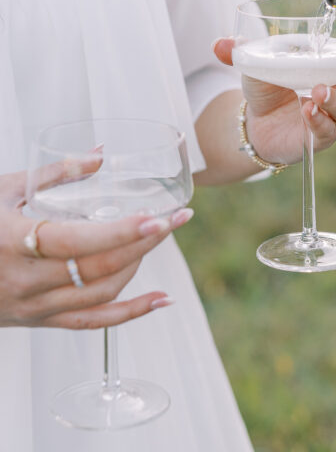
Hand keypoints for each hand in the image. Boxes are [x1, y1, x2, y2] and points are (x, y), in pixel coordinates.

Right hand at [0, 166, 191, 329]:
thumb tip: (102, 154)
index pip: (75, 243)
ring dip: (139, 266)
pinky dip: (132, 314)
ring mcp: (33, 307)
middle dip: (145, 242)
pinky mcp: (39, 321)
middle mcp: (24, 282)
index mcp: (13, 243)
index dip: (119, 232)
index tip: (156, 217)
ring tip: (160, 237)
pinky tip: (162, 300)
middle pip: (98, 269)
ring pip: (100, 294)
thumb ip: (56, 172)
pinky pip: (92, 323)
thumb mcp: (5, 189)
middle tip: (177, 217)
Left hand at [213, 39, 335, 164]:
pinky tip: (307, 111)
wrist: (253, 121)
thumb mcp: (256, 62)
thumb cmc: (268, 84)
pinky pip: (328, 132)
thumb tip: (218, 44)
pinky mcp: (320, 139)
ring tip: (318, 91)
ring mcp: (335, 118)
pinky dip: (319, 120)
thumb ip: (241, 51)